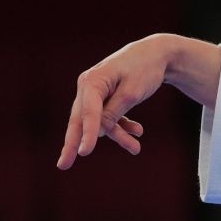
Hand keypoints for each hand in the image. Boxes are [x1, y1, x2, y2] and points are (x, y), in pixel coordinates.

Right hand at [56, 34, 171, 168]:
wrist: (157, 54)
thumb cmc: (145, 69)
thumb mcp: (133, 92)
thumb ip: (114, 111)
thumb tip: (100, 131)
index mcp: (91, 81)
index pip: (88, 113)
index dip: (88, 134)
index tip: (85, 153)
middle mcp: (88, 87)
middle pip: (80, 120)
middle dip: (75, 144)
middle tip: (63, 166)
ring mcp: (95, 93)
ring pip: (99, 122)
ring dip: (118, 135)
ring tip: (136, 149)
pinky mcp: (105, 98)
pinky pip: (108, 118)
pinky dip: (122, 126)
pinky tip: (138, 132)